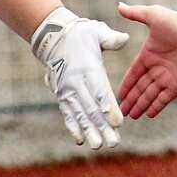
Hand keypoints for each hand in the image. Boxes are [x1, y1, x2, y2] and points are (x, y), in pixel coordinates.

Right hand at [30, 7, 129, 148]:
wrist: (53, 38)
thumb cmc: (81, 35)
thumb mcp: (96, 31)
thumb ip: (110, 38)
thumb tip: (124, 39)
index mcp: (87, 67)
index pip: (99, 90)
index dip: (108, 106)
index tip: (118, 121)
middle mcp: (76, 81)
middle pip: (91, 107)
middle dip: (102, 125)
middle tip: (114, 141)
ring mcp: (67, 90)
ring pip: (79, 114)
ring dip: (88, 130)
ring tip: (97, 145)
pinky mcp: (61, 95)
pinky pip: (67, 113)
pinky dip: (73, 126)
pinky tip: (80, 140)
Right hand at [116, 2, 176, 118]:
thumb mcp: (152, 15)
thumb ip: (135, 13)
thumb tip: (119, 6)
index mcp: (149, 54)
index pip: (134, 73)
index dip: (126, 84)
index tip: (118, 95)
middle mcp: (158, 67)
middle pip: (141, 87)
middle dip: (132, 99)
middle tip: (122, 111)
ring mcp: (168, 77)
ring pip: (150, 95)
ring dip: (141, 105)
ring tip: (132, 116)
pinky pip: (164, 98)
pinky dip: (156, 106)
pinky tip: (149, 114)